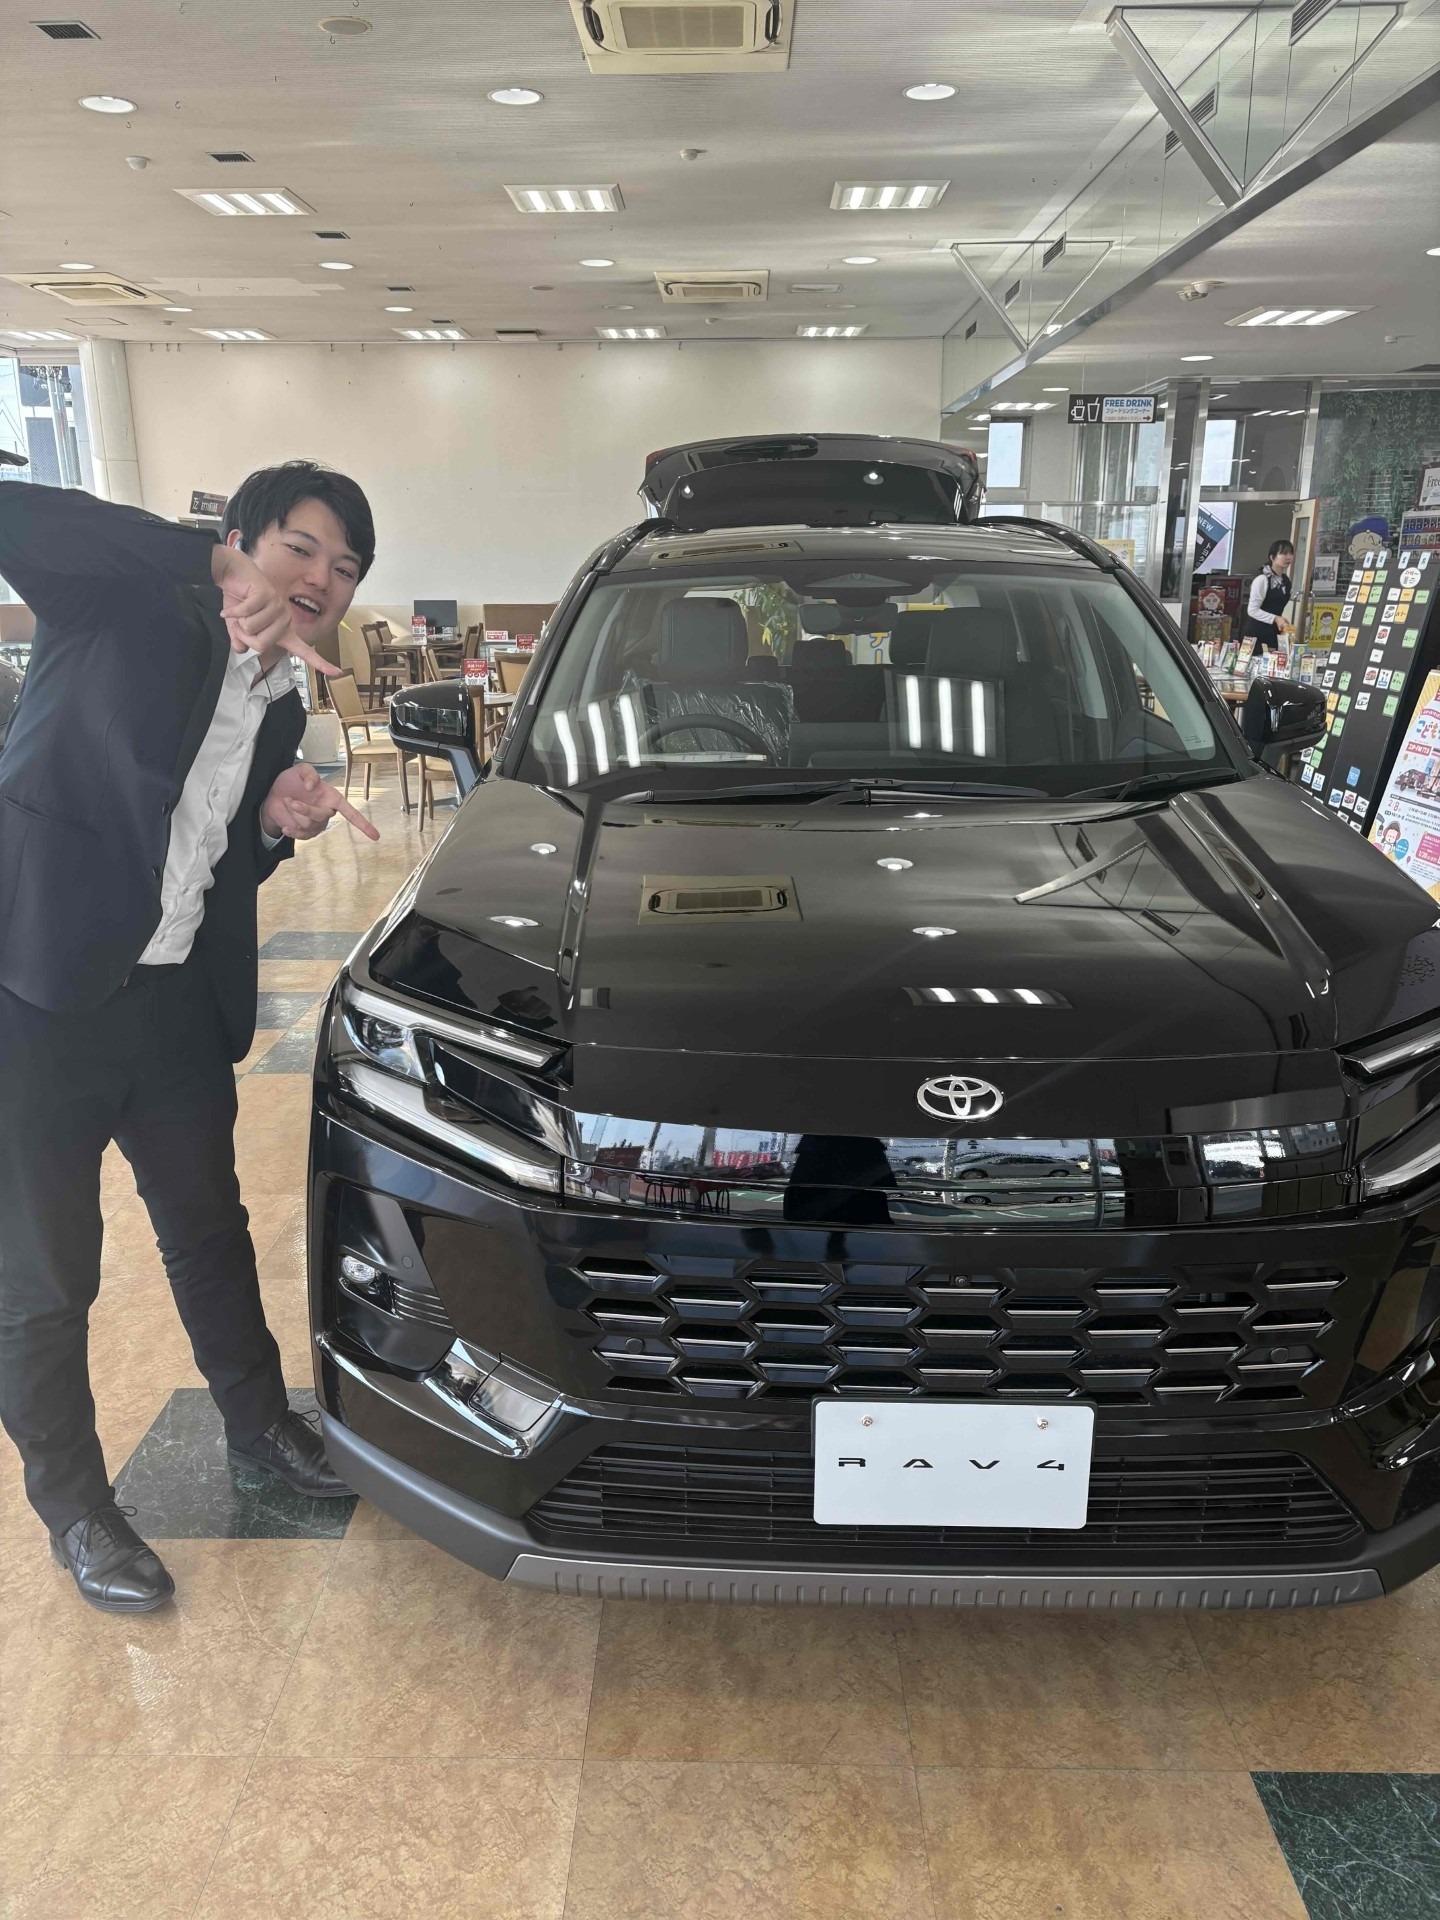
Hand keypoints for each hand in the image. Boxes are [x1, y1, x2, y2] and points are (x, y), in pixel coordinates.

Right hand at [211, 543, 338, 679]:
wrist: (232, 572)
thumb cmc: (238, 599)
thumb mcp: (237, 625)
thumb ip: (241, 638)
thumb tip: (241, 649)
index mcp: (283, 631)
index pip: (305, 651)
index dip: (320, 663)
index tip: (337, 672)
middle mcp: (285, 620)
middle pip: (261, 645)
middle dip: (243, 635)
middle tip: (240, 621)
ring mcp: (279, 607)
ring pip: (252, 629)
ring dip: (238, 621)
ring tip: (240, 609)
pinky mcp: (268, 596)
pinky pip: (246, 614)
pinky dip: (233, 611)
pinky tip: (233, 604)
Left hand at [261, 762, 380, 841]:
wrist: (274, 794)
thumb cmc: (290, 781)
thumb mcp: (299, 769)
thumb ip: (309, 773)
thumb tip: (311, 787)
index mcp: (333, 798)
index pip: (351, 812)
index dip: (363, 824)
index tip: (375, 836)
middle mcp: (328, 812)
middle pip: (322, 816)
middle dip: (305, 809)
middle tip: (290, 800)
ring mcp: (317, 825)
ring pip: (309, 825)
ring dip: (294, 813)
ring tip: (287, 803)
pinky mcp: (305, 833)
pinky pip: (302, 836)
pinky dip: (292, 831)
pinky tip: (285, 826)